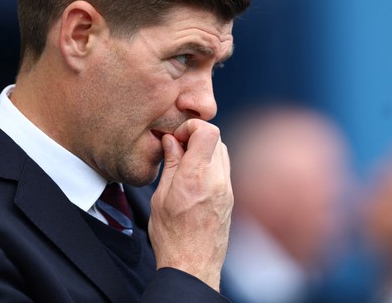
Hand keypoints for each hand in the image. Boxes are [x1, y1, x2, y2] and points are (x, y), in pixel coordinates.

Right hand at [148, 119, 232, 291]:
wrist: (193, 265)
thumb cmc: (172, 236)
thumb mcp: (161, 197)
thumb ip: (171, 164)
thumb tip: (172, 140)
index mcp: (195, 177)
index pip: (208, 132)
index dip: (191, 127)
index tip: (176, 137)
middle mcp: (216, 180)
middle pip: (216, 138)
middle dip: (196, 136)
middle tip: (179, 148)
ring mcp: (227, 189)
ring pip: (222, 151)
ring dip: (205, 149)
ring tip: (186, 162)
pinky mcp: (230, 197)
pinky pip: (224, 168)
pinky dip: (211, 163)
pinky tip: (196, 175)